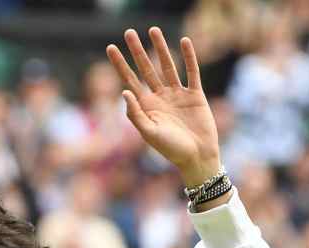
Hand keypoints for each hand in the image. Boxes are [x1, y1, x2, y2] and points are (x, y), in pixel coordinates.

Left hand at [106, 29, 221, 185]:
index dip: (120, 65)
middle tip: (128, 32)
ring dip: (160, 48)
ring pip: (168, 66)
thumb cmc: (171, 150)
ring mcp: (178, 95)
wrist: (197, 157)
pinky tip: (184, 41)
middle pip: (146, 69)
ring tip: (154, 30)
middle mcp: (160, 97)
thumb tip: (124, 91)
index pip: (130, 80)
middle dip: (137, 51)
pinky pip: (191, 72)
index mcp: (146, 106)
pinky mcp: (195, 95)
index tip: (111, 48)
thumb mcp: (149, 133)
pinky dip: (189, 57)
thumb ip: (135, 114)